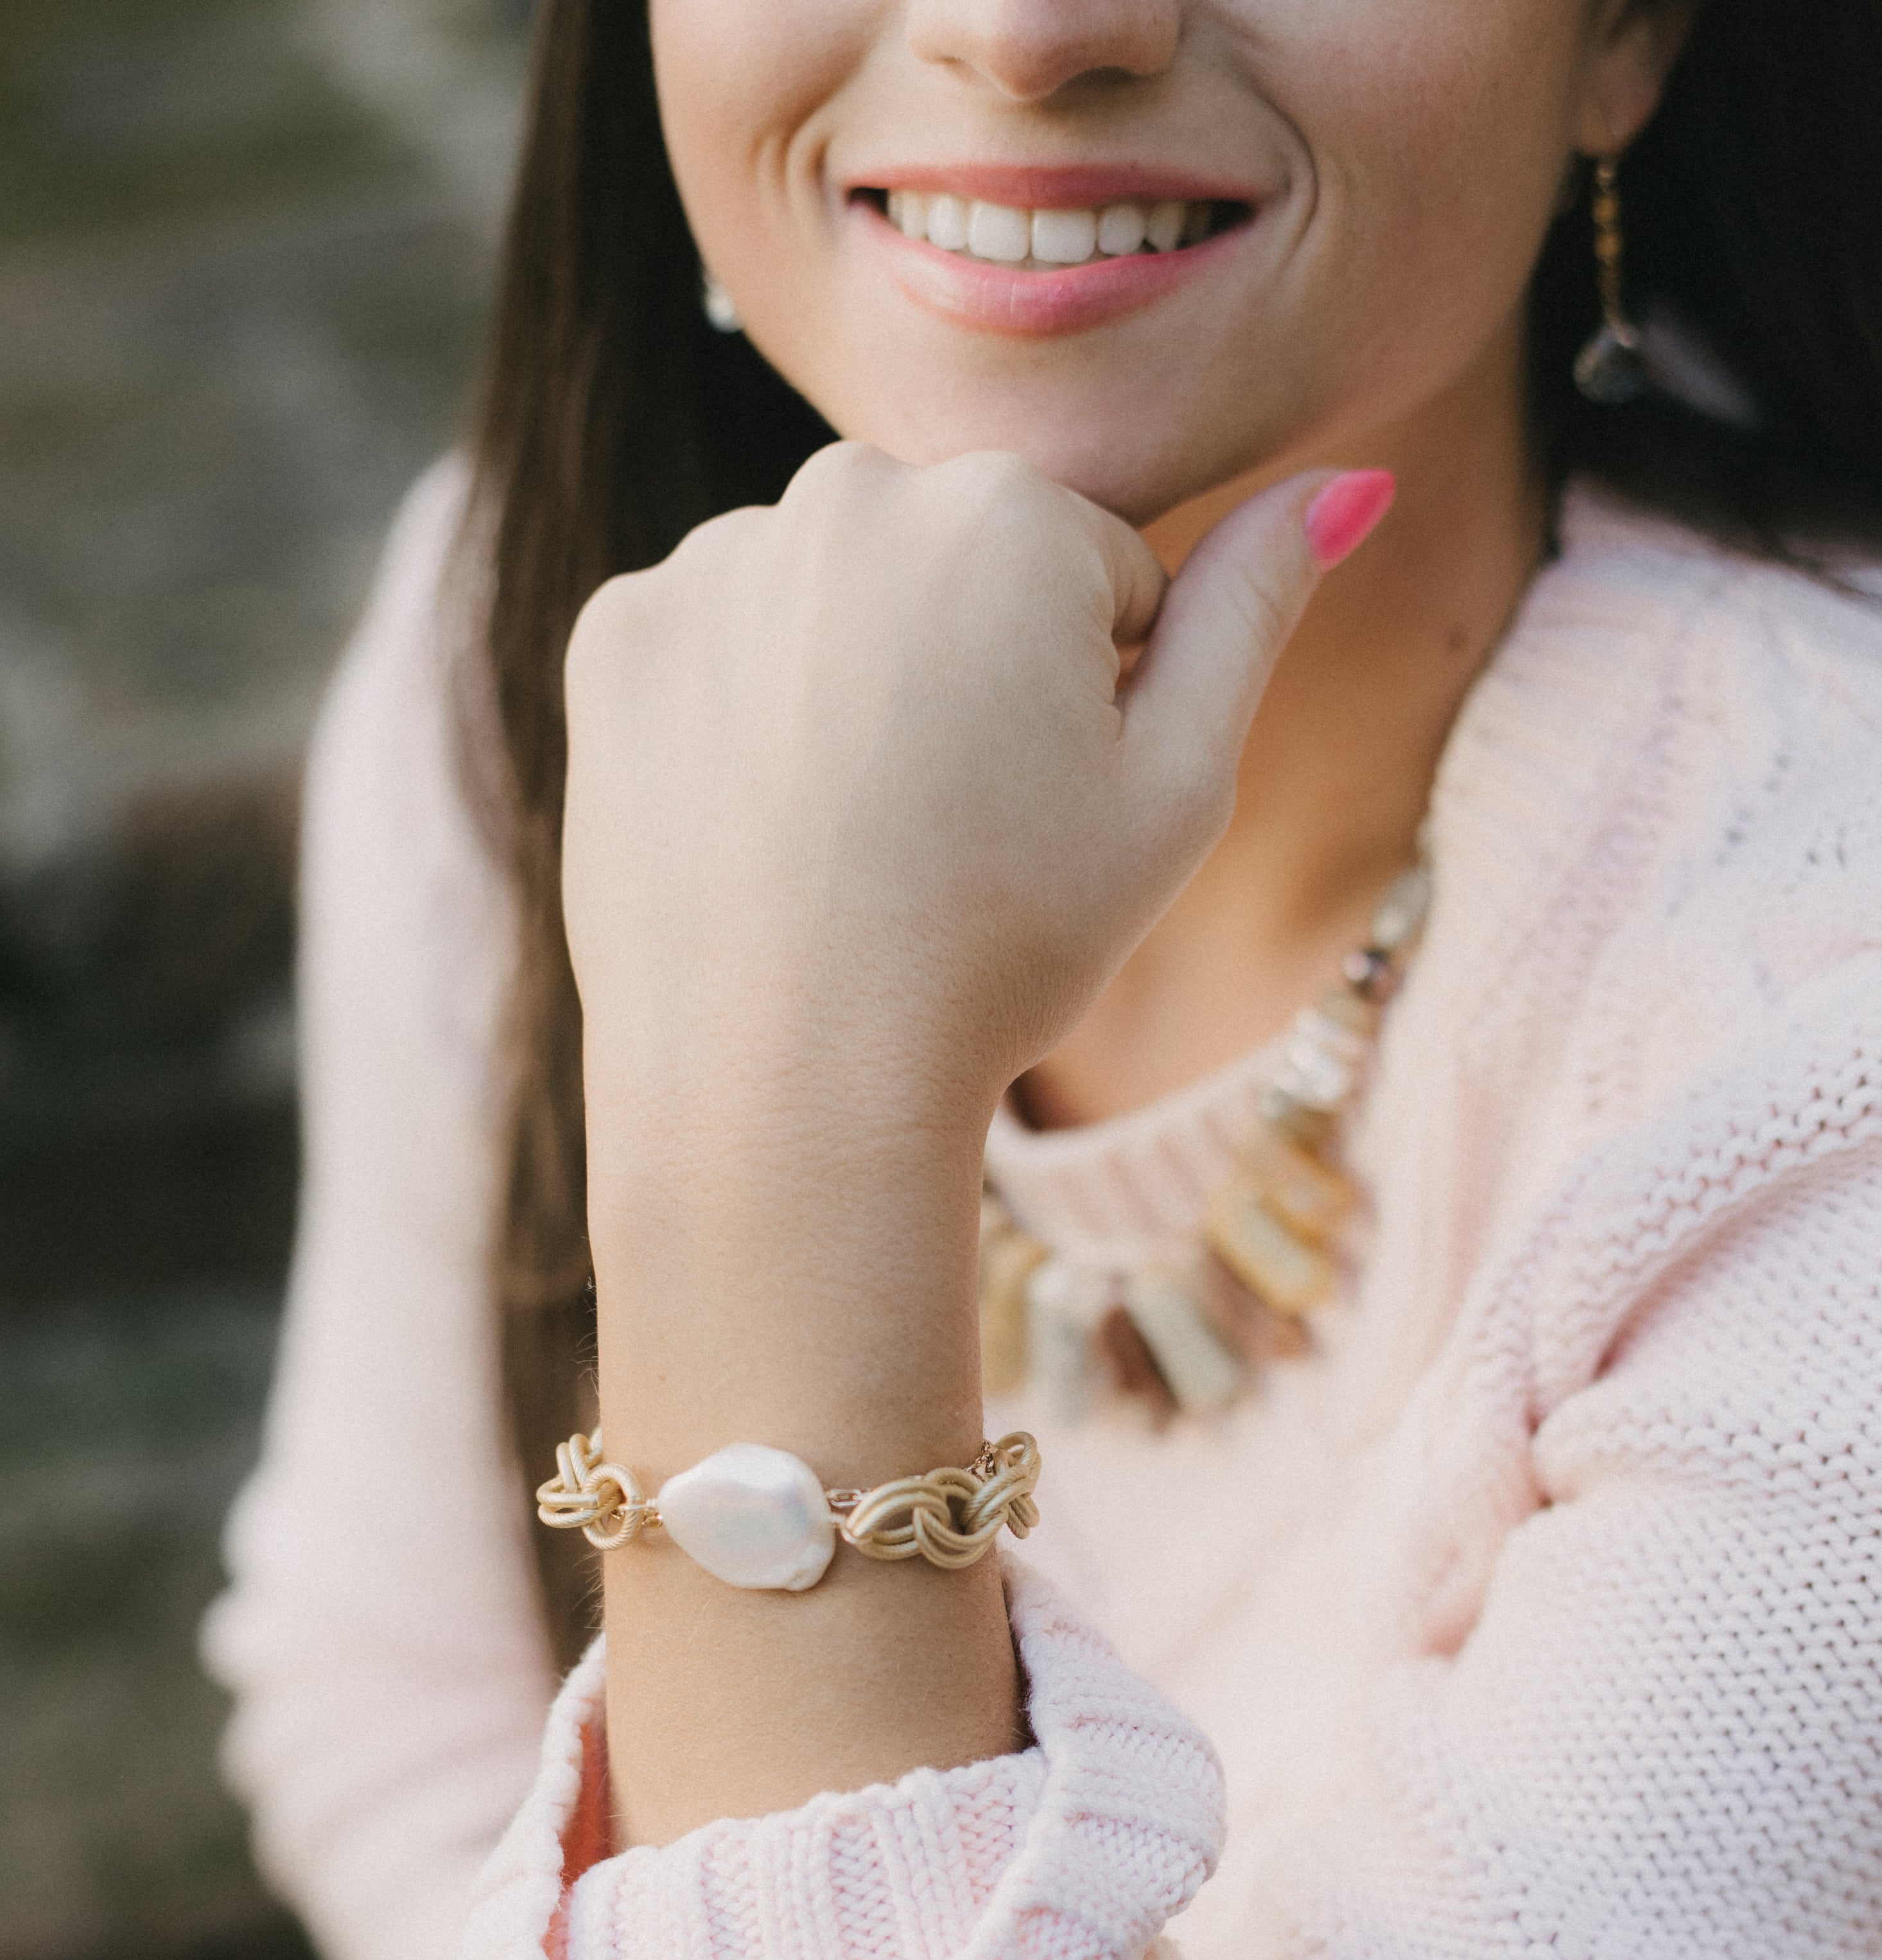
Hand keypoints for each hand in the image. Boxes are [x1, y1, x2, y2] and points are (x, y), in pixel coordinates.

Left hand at [562, 445, 1367, 1194]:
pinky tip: (757, 825)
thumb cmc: (1001, 949)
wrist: (786, 1088)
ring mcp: (713, 561)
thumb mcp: (1175, 790)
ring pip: (827, 600)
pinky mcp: (614, 637)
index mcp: (1008, 510)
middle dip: (968, 666)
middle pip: (953, 565)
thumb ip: (1255, 610)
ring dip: (851, 685)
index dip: (1088, 700)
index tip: (1038, 804)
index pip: (1092, 573)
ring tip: (846, 838)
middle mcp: (846, 491)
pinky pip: (713, 643)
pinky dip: (737, 717)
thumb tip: (1349, 483)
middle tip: (946, 827)